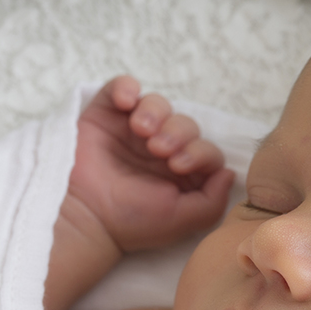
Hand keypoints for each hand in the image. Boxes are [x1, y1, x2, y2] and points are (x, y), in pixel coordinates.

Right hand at [67, 76, 234, 252]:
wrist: (82, 216)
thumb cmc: (131, 222)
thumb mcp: (181, 220)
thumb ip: (212, 200)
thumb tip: (228, 174)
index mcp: (180, 173)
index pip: (205, 150)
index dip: (199, 151)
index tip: (178, 164)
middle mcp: (159, 150)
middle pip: (185, 124)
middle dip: (178, 132)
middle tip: (159, 149)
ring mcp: (131, 131)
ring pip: (157, 104)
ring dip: (155, 112)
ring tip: (141, 130)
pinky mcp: (104, 115)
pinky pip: (121, 88)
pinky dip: (126, 87)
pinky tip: (126, 102)